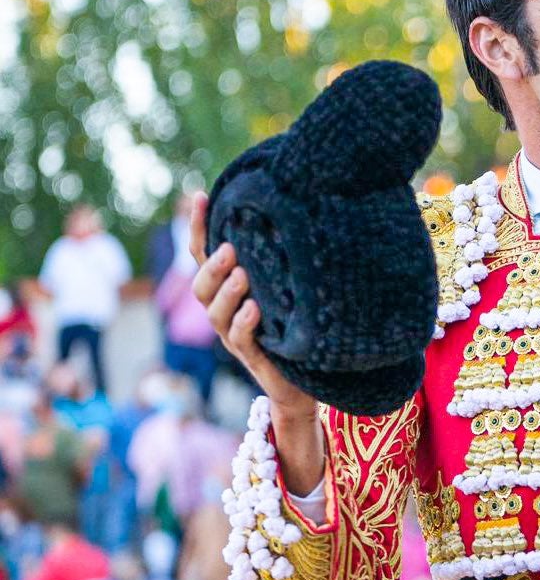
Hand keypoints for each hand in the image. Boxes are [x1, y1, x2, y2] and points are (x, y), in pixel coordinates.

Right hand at [189, 191, 316, 418]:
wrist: (301, 383)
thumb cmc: (291, 330)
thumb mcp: (282, 289)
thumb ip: (275, 262)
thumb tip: (291, 213)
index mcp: (226, 290)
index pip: (202, 255)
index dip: (197, 228)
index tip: (201, 196)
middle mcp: (223, 312)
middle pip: (201, 286)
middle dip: (212, 266)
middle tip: (229, 249)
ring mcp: (233, 336)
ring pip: (215, 313)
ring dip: (227, 292)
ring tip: (242, 274)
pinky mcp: (251, 357)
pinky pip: (240, 339)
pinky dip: (244, 323)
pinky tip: (254, 309)